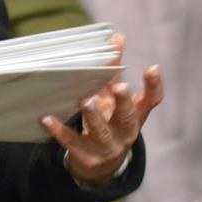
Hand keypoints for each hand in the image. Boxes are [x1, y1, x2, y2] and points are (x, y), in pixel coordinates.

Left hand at [44, 64, 162, 185]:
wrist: (100, 165)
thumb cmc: (109, 120)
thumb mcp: (112, 97)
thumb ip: (114, 69)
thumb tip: (117, 36)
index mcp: (135, 115)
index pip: (151, 101)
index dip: (154, 86)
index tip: (152, 67)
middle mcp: (125, 132)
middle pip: (128, 118)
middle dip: (123, 102)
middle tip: (120, 86)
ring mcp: (107, 147)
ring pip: (102, 133)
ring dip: (94, 117)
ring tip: (86, 101)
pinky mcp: (86, 156)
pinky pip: (72, 142)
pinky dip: (60, 131)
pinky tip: (47, 119)